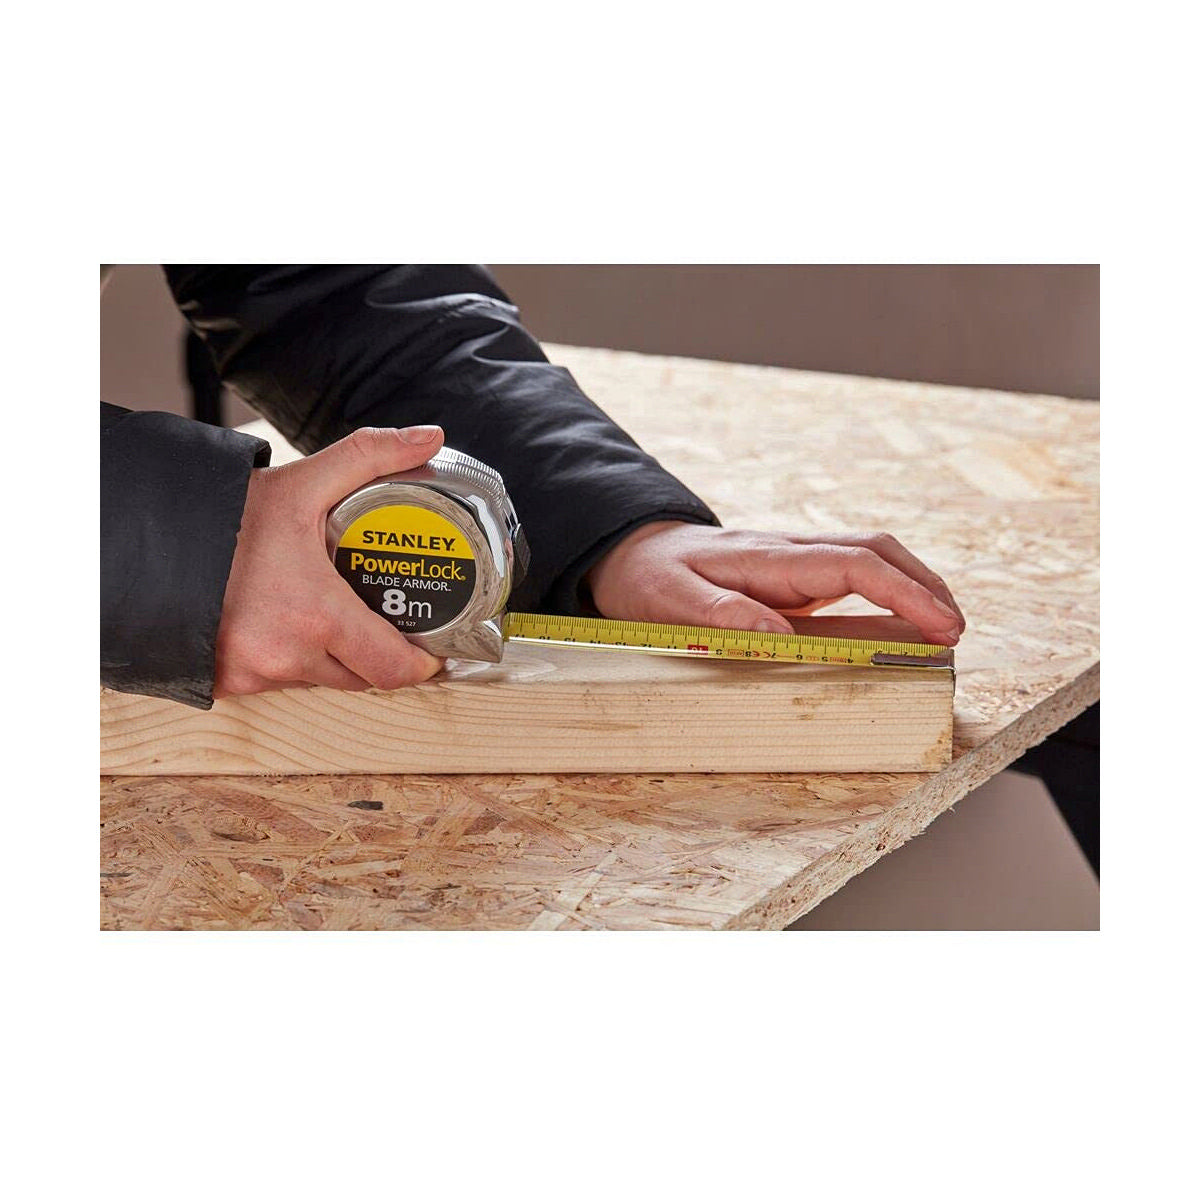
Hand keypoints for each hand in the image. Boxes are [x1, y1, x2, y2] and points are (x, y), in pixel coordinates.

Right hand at [214, 425, 446, 697]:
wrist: (141, 535)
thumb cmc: (221, 516)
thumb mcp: (301, 483)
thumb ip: (369, 457)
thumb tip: (429, 437)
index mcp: (317, 616)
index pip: (391, 668)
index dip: (418, 666)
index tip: (429, 654)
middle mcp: (286, 655)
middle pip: (359, 678)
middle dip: (377, 657)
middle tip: (387, 627)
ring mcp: (253, 674)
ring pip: (318, 681)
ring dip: (333, 660)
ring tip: (336, 618)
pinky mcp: (226, 681)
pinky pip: (276, 682)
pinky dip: (289, 661)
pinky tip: (287, 627)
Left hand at [586, 523, 965, 645]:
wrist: (630, 551)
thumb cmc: (648, 579)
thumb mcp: (669, 603)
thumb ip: (721, 617)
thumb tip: (780, 638)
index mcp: (765, 558)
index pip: (852, 566)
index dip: (903, 593)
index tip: (940, 623)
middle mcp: (788, 552)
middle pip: (875, 550)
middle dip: (924, 585)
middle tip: (957, 630)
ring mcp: (793, 560)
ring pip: (870, 557)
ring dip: (913, 585)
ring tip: (946, 626)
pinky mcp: (792, 574)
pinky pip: (852, 575)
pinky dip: (889, 591)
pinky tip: (903, 618)